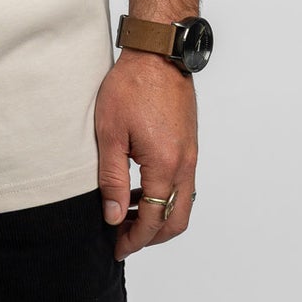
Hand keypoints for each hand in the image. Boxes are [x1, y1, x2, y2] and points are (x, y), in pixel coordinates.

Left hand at [93, 50, 197, 260]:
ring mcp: (191, 154)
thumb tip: (114, 217)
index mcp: (165, 165)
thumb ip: (113, 180)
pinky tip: (141, 189)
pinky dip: (166, 196)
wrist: (157, 54)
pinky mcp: (189, 144)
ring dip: (159, 217)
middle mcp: (185, 164)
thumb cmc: (131, 87)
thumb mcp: (111, 135)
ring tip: (128, 215)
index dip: (135, 239)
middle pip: (176, 220)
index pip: (154, 220)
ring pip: (182, 203)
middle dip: (151, 237)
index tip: (117, 247)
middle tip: (125, 239)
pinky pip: (183, 183)